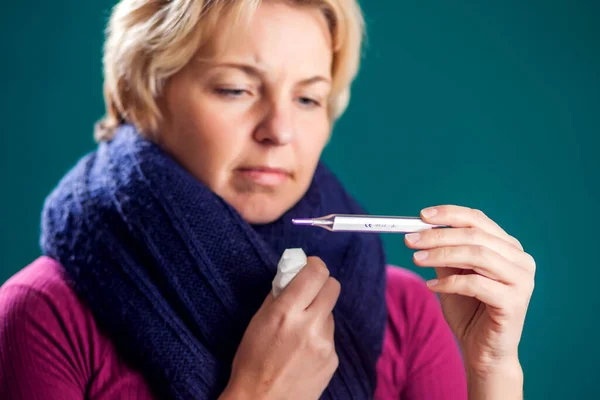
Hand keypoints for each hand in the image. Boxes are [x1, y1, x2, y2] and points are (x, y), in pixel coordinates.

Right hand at [221, 257, 339, 399]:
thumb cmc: (251, 361)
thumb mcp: (258, 321)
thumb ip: (278, 294)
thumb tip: (294, 272)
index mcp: (286, 312)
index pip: (316, 272)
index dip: (314, 265)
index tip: (309, 267)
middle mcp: (310, 325)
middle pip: (333, 286)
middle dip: (322, 285)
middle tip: (309, 292)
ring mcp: (325, 344)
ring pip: (330, 313)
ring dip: (319, 314)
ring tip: (299, 332)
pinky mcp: (333, 360)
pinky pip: (330, 336)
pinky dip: (319, 336)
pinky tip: (303, 351)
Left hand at [404, 205, 534, 376]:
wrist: (484, 352)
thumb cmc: (469, 311)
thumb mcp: (452, 274)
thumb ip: (444, 253)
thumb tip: (420, 230)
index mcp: (508, 247)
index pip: (477, 220)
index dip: (449, 214)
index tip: (421, 216)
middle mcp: (520, 260)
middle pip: (475, 236)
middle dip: (438, 236)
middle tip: (410, 240)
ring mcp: (521, 281)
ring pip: (477, 255)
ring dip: (441, 255)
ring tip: (417, 260)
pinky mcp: (514, 302)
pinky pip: (476, 284)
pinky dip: (449, 283)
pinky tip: (431, 287)